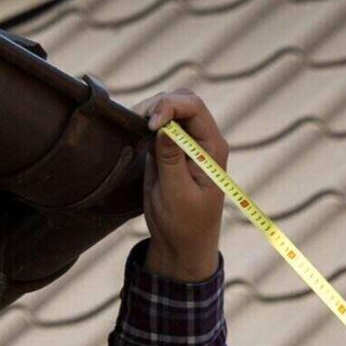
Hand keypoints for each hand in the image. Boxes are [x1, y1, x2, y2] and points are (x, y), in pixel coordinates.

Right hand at [132, 89, 229, 281]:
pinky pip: (158, 125)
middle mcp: (202, 140)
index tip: (150, 125)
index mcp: (212, 148)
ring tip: (133, 129)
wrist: (182, 244)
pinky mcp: (169, 149)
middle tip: (137, 122)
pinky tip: (134, 136)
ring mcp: (186, 143)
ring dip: (149, 112)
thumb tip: (165, 127)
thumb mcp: (176, 194)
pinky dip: (144, 124)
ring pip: (169, 109)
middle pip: (183, 100)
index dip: (170, 106)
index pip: (195, 108)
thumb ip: (171, 159)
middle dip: (158, 104)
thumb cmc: (184, 223)